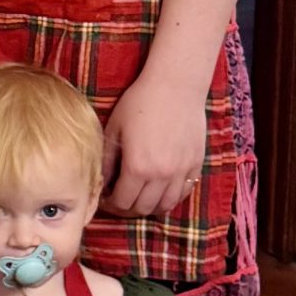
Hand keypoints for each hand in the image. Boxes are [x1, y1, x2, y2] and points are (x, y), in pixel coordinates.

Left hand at [103, 67, 208, 219]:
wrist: (175, 86)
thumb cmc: (139, 103)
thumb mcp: (114, 129)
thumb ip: (106, 159)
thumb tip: (101, 182)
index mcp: (137, 167)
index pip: (122, 202)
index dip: (110, 204)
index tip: (105, 198)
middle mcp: (161, 175)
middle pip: (143, 208)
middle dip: (127, 208)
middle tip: (119, 199)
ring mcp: (181, 172)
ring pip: (165, 206)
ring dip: (150, 206)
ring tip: (139, 197)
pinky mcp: (195, 165)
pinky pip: (183, 193)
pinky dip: (170, 198)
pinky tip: (160, 190)